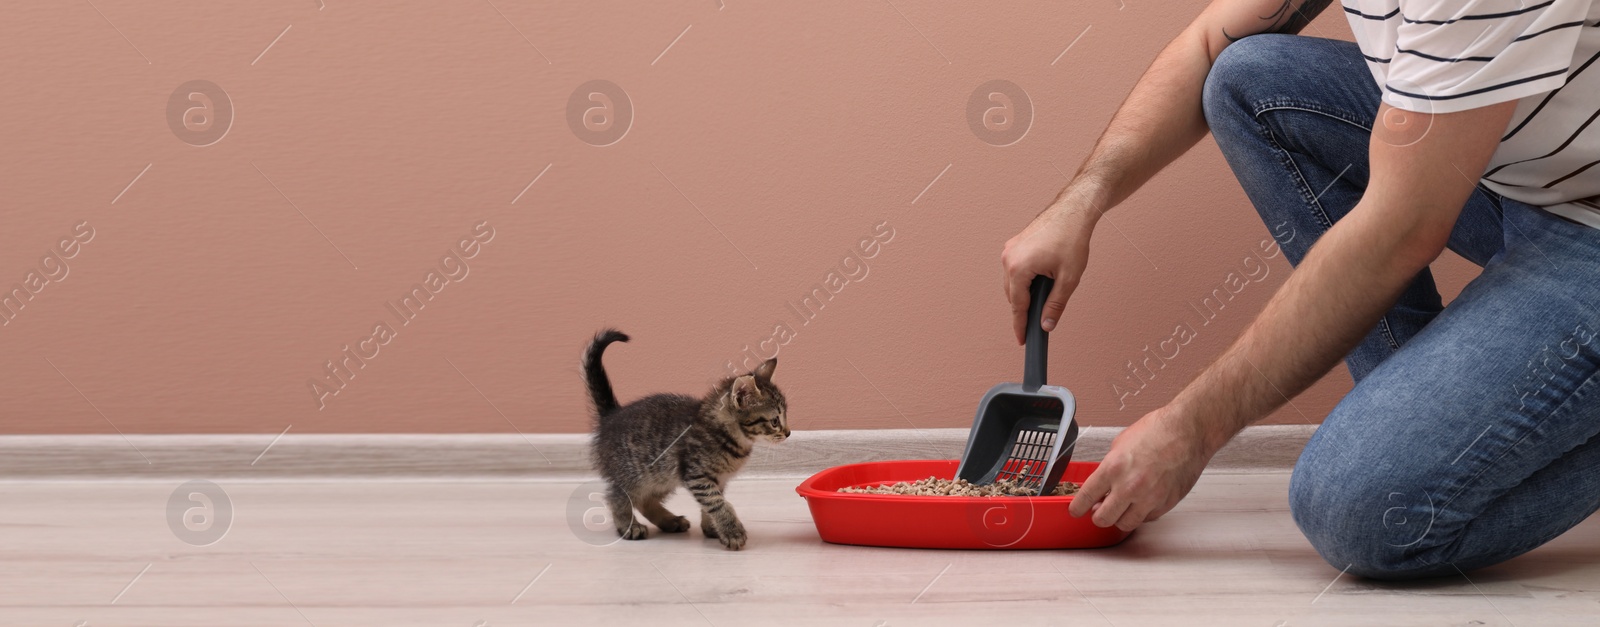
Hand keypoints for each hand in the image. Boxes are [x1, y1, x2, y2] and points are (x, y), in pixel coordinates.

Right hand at [1000, 204, 1095, 343]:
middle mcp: (1008, 259)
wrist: (1073, 210)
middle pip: (1013, 295)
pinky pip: (1015, 269)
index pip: (1018, 306)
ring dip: (1025, 294)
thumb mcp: (1068, 278)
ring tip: (1043, 301)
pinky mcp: (1015, 244)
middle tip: (1037, 326)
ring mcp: (1010, 250)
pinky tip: (1040, 283)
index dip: (1021, 326)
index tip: (1022, 341)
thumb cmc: (1072, 239)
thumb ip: (1055, 305)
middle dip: (1024, 310)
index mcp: (1018, 268)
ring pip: (1013, 283)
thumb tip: (1046, 325)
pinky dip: (1025, 280)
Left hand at [1068, 405, 1213, 531]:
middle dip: (1098, 516)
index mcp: (1113, 468)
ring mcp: (1149, 498)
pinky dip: (1141, 513)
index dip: (1077, 508)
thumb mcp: (1121, 444)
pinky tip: (1140, 502)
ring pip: (1125, 524)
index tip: (1076, 510)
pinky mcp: (1166, 504)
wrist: (1188, 431)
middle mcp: (1130, 487)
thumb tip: (1102, 482)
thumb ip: (1109, 467)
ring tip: (1120, 509)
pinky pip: (1147, 518)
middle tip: (1098, 511)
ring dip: (1119, 518)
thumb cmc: (1158, 431)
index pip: (1086, 497)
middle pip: (1103, 519)